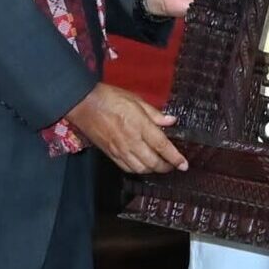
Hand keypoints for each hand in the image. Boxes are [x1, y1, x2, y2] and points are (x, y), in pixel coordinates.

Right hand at [66, 82, 188, 174]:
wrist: (84, 104)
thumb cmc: (110, 98)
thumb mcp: (136, 100)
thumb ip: (155, 113)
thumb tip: (171, 121)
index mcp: (140, 126)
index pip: (162, 146)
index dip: (175, 158)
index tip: (184, 164)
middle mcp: (131, 141)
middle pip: (153, 163)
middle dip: (166, 167)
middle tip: (174, 165)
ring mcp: (120, 150)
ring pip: (141, 169)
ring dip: (153, 170)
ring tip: (160, 165)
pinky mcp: (110, 154)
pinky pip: (127, 168)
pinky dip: (138, 170)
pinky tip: (143, 165)